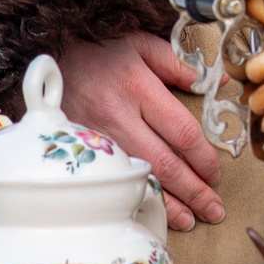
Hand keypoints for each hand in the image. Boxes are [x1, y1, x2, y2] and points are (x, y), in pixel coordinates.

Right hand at [56, 33, 225, 231]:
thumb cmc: (98, 50)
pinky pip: (113, 181)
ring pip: (139, 179)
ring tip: (192, 219)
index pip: (182, 132)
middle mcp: (118, 116)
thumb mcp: (140, 43)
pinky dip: (135, 199)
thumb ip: (178, 63)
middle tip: (214, 209)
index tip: (216, 173)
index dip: (204, 158)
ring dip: (168, 204)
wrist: (46, 55)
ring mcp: (96, 136)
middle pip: (164, 164)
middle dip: (193, 191)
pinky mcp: (80, 149)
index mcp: (138, 87)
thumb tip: (215, 82)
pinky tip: (152, 211)